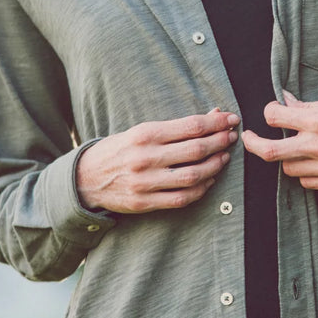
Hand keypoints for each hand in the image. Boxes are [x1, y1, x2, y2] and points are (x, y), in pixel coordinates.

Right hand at [76, 108, 239, 213]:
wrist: (85, 179)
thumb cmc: (119, 150)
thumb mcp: (142, 131)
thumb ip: (177, 127)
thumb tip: (213, 115)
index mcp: (145, 134)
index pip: (191, 127)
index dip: (216, 123)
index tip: (231, 119)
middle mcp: (146, 157)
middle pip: (196, 150)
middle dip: (220, 142)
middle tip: (231, 137)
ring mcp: (145, 182)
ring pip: (193, 175)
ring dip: (215, 166)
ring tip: (224, 157)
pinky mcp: (144, 202)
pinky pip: (182, 198)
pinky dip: (201, 189)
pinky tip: (209, 179)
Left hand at [242, 92, 317, 191]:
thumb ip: (308, 107)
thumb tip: (286, 103)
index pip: (274, 117)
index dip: (268, 112)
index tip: (270, 112)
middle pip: (270, 153)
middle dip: (253, 144)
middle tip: (248, 138)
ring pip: (288, 169)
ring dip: (286, 158)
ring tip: (294, 147)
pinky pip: (308, 182)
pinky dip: (304, 171)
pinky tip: (312, 160)